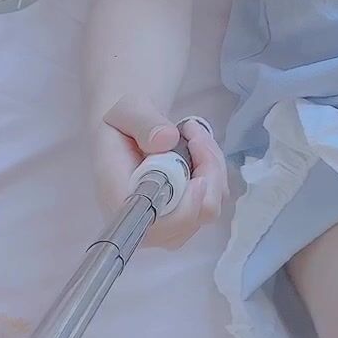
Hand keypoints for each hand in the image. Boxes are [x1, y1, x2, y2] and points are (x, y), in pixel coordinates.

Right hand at [91, 95, 229, 248]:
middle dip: (206, 171)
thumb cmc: (121, 123)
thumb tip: (166, 139)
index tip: (198, 176)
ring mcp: (170, 223)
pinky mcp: (188, 214)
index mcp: (121, 203)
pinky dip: (215, 167)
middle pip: (194, 217)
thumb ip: (143, 123)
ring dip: (211, 164)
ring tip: (192, 132)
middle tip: (192, 131)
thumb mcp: (126, 111)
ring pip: (210, 205)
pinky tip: (198, 144)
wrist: (127, 129)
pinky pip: (216, 196)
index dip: (185, 209)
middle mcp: (145, 223)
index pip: (157, 226)